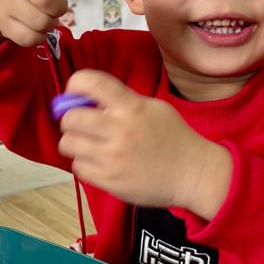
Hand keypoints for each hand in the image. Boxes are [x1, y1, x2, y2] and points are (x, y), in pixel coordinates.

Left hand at [57, 70, 232, 219]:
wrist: (193, 174)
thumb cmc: (173, 139)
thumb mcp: (153, 109)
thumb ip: (123, 101)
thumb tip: (86, 99)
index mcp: (132, 107)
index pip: (92, 83)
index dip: (75, 83)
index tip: (74, 92)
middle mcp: (121, 130)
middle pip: (71, 118)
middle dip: (70, 119)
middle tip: (79, 125)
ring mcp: (114, 158)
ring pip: (69, 144)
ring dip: (74, 142)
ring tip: (87, 145)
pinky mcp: (111, 180)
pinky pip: (78, 167)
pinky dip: (84, 164)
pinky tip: (98, 162)